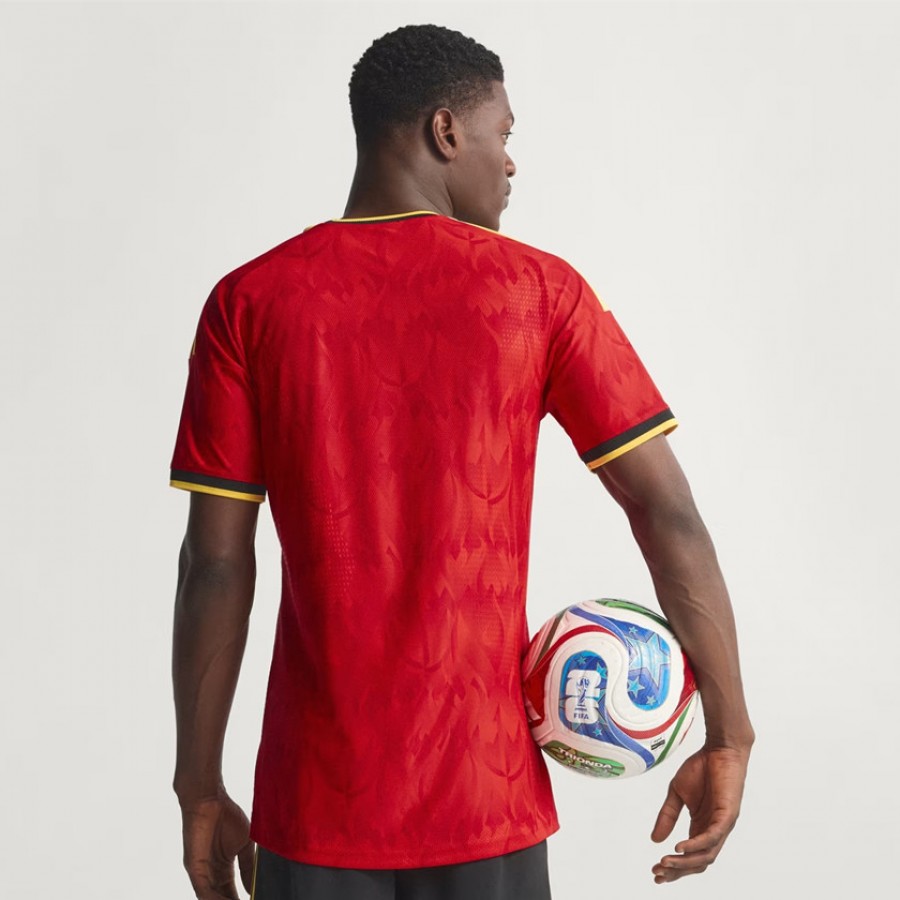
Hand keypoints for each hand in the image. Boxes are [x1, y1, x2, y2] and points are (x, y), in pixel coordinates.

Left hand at [180, 789, 254, 898]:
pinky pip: (203, 891)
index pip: (231, 894)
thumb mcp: (244, 845)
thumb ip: (248, 867)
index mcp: (223, 869)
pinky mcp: (194, 869)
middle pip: (222, 899)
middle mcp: (211, 875)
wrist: (210, 800)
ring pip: (212, 899)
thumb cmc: (226, 816)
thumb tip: (254, 887)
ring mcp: (202, 874)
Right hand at [650, 744, 749, 883]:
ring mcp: (722, 825)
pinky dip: (696, 845)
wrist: (720, 749)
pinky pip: (712, 837)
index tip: (655, 874)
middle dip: (677, 871)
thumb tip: (655, 840)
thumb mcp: (677, 793)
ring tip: (665, 863)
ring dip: (685, 862)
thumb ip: (667, 816)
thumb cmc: (702, 767)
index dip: (674, 868)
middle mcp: (714, 831)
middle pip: (698, 862)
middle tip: (658, 873)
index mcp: (702, 827)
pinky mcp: (728, 816)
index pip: (690, 856)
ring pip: (706, 855)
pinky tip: (680, 848)